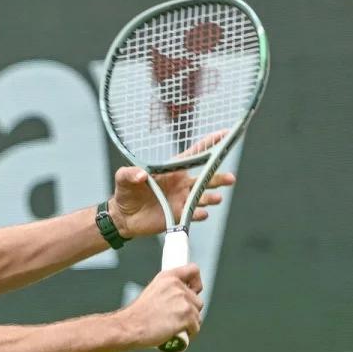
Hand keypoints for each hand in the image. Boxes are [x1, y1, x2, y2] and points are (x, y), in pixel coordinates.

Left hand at [109, 130, 234, 238]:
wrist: (123, 217)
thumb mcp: (123, 178)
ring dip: (212, 197)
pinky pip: (193, 214)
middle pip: (206, 178)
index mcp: (172, 170)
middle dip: (219, 177)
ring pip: (203, 197)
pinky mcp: (178, 216)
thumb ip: (130, 173)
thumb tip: (142, 175)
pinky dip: (199, 214)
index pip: (195, 154)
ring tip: (216, 198)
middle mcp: (181, 183)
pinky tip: (201, 213)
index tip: (226, 134)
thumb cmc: (126, 192)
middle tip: (230, 178)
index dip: (210, 143)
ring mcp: (182, 200)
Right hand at [117, 264, 203, 347]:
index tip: (193, 291)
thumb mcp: (152, 291)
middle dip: (189, 311)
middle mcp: (177, 286)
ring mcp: (183, 301)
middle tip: (174, 318)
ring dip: (189, 324)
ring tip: (172, 327)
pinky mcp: (186, 316)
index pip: (193, 270)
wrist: (130, 327)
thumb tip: (182, 297)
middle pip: (197, 300)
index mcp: (168, 277)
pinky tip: (176, 334)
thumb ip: (169, 290)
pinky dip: (189, 334)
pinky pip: (196, 327)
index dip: (196, 283)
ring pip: (197, 316)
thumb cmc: (137, 315)